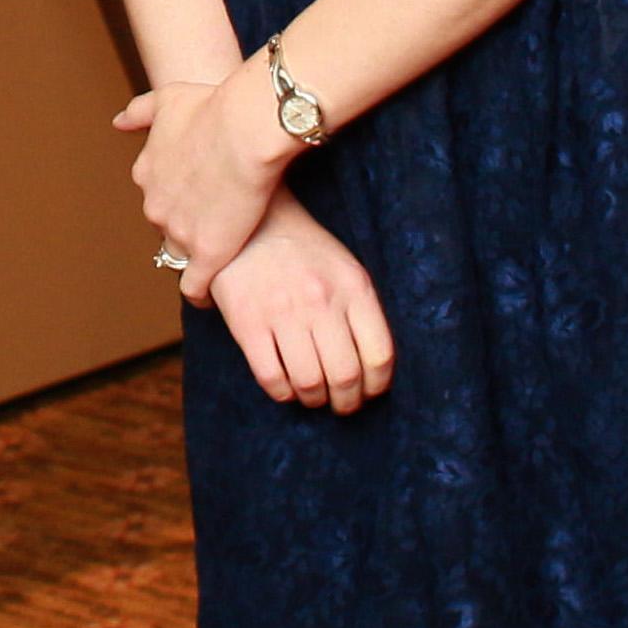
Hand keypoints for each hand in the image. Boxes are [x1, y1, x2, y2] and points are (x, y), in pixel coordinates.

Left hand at [120, 71, 288, 290]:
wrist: (245, 129)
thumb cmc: (213, 106)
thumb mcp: (168, 98)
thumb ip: (140, 112)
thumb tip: (117, 123)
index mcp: (147, 173)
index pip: (157, 196)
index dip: (178, 198)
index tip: (197, 197)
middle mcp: (156, 206)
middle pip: (166, 226)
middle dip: (185, 226)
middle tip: (215, 221)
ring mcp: (180, 233)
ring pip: (179, 256)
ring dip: (193, 258)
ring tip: (217, 258)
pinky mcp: (207, 255)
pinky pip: (195, 286)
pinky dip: (200, 292)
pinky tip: (209, 294)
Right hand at [205, 195, 393, 411]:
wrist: (249, 222)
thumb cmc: (304, 251)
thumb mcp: (345, 268)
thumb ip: (361, 311)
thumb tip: (371, 368)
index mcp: (354, 287)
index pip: (380, 354)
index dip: (378, 385)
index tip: (370, 392)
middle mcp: (322, 301)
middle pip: (345, 376)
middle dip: (347, 402)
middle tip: (342, 405)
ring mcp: (283, 312)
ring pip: (309, 383)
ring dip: (315, 400)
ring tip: (314, 397)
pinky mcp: (248, 323)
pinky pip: (271, 378)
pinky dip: (283, 394)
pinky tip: (287, 387)